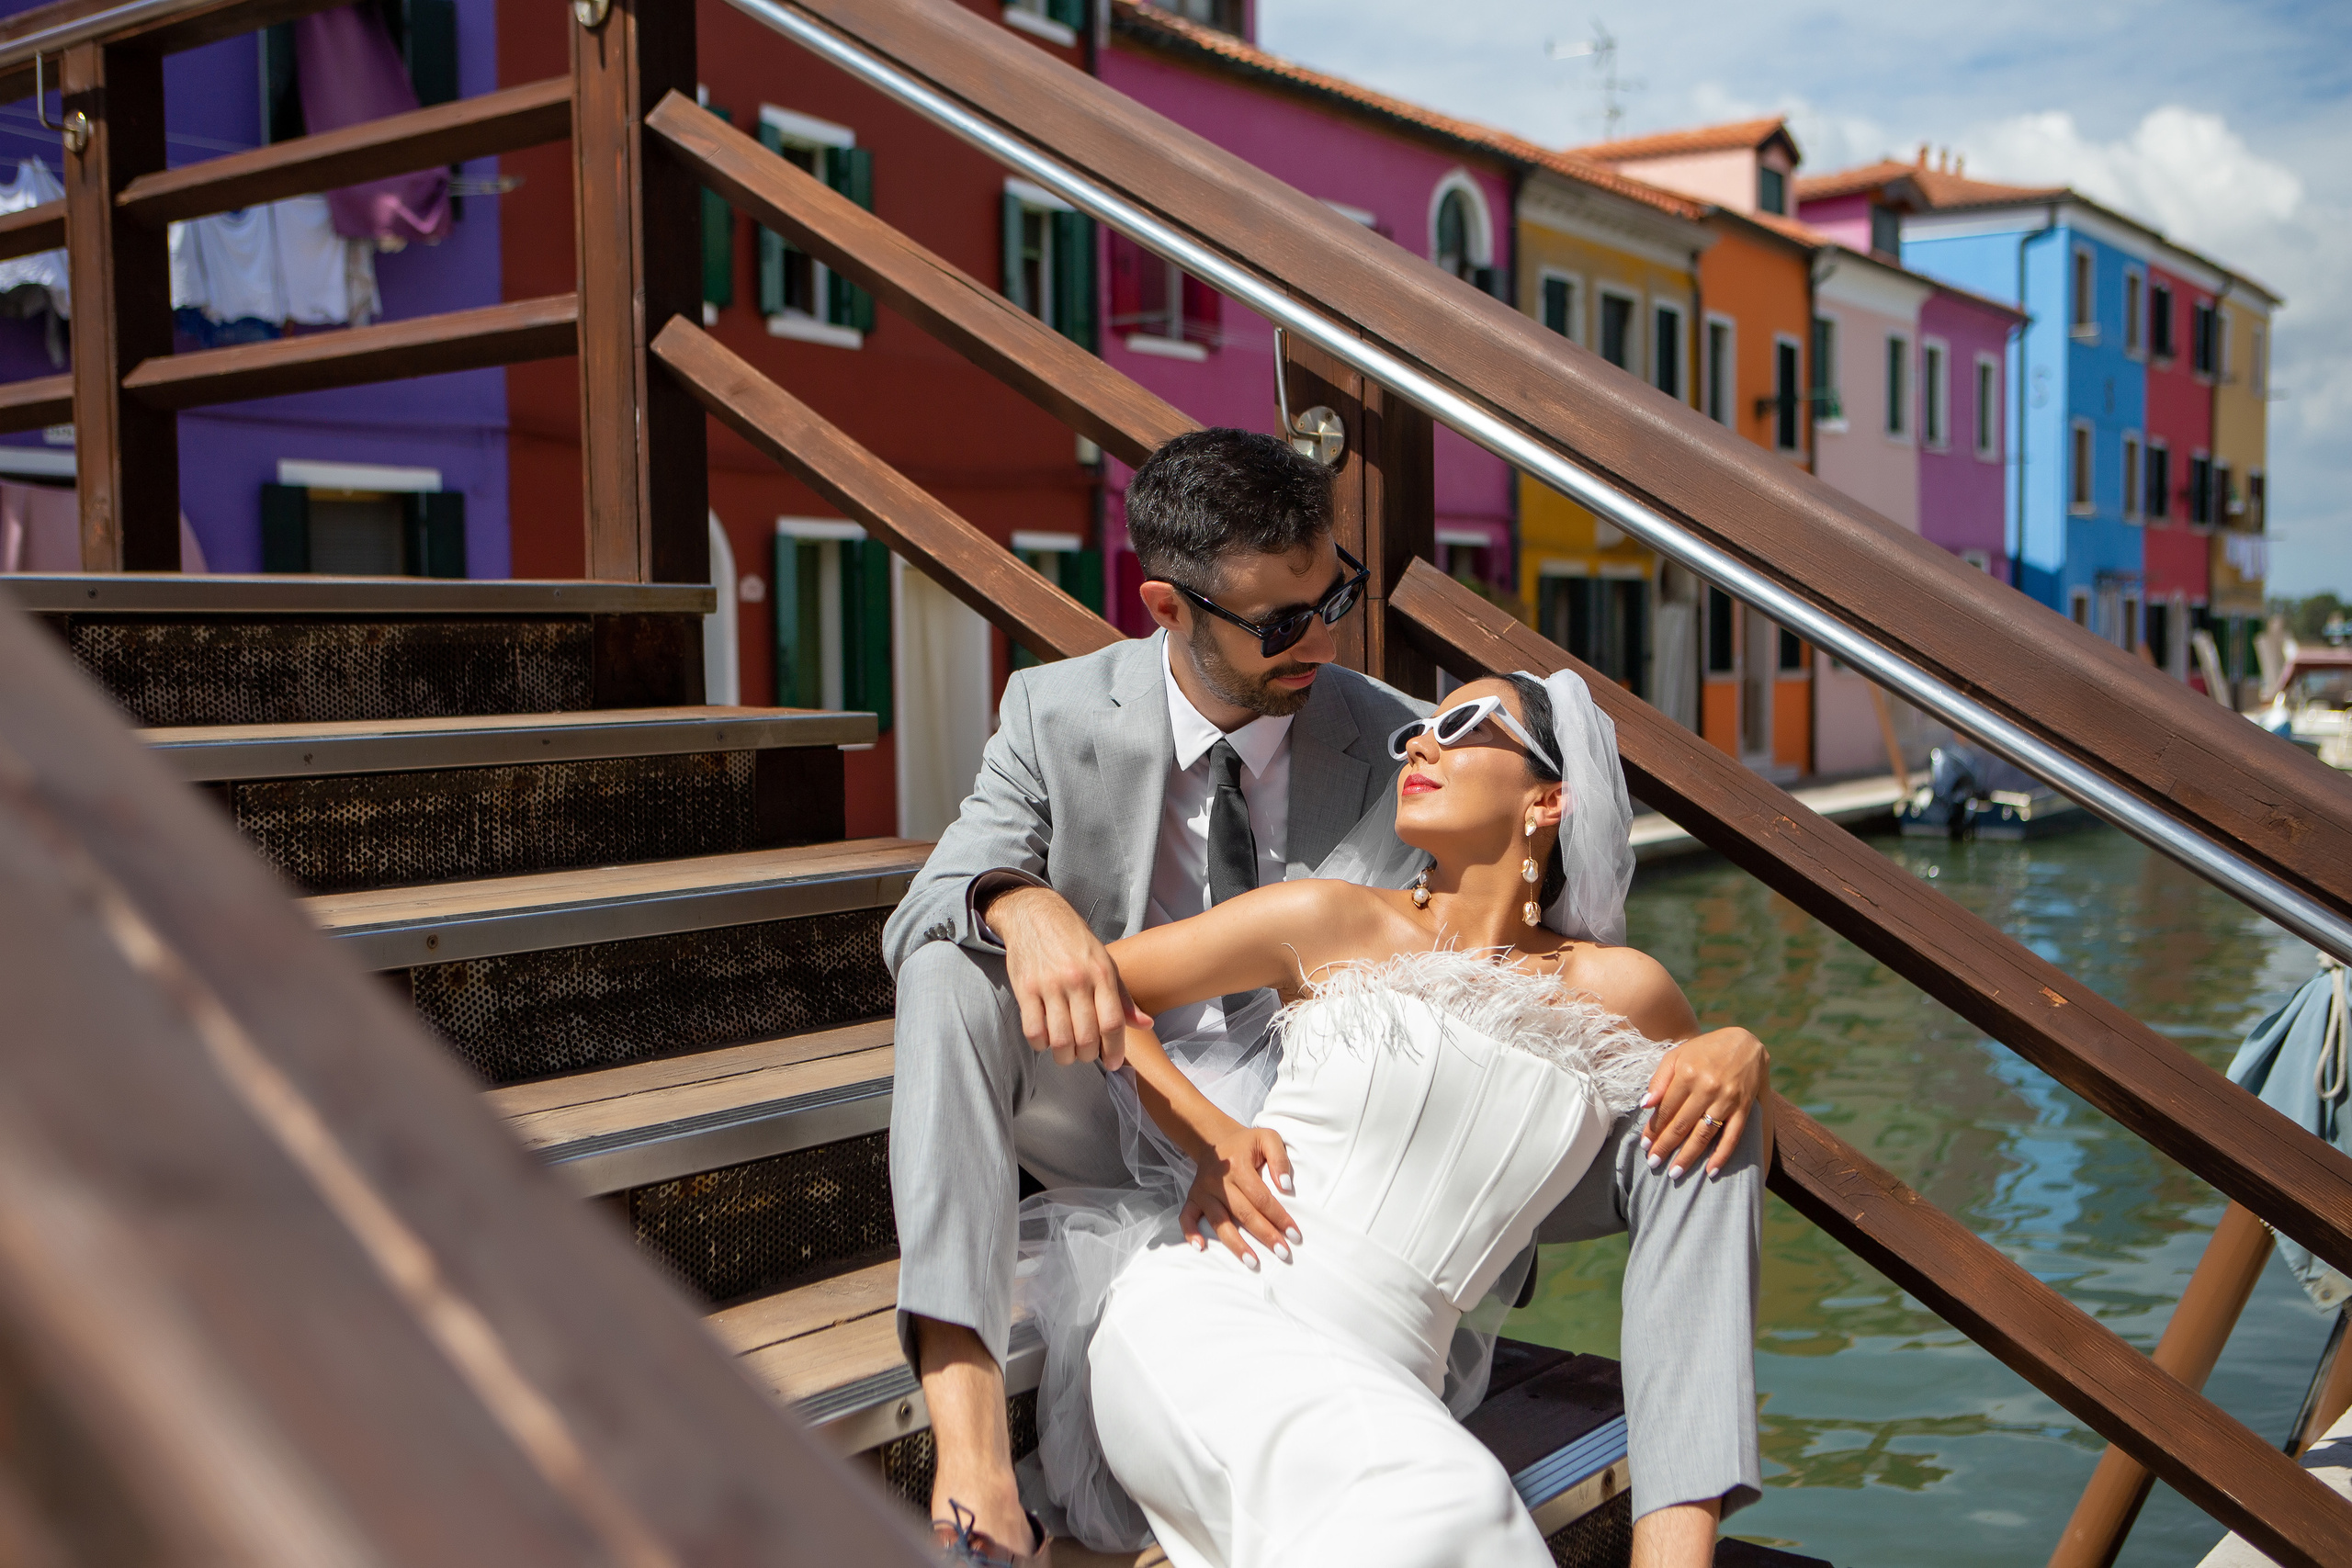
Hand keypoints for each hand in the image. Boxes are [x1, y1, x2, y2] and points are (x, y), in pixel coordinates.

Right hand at [987, 884, 1150, 1067]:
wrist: (1036, 914)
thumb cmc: (1075, 942)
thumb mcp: (1105, 963)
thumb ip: (1123, 998)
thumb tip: (1147, 1025)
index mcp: (1102, 973)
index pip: (1113, 1023)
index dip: (1115, 1050)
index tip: (1113, 1064)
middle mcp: (1077, 979)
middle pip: (1087, 1037)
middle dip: (1089, 1056)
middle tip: (1087, 1056)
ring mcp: (1049, 984)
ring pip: (1060, 1039)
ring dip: (1065, 1056)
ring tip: (1067, 1053)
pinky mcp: (1024, 988)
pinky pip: (1033, 1030)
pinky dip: (1041, 1044)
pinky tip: (1046, 1040)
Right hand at [1179, 1123, 1298, 1269]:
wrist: (1215, 1140)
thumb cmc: (1246, 1143)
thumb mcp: (1268, 1138)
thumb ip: (1280, 1159)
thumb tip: (1286, 1188)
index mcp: (1238, 1166)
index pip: (1262, 1197)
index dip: (1279, 1217)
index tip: (1294, 1234)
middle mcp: (1218, 1181)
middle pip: (1243, 1213)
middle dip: (1265, 1235)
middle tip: (1283, 1253)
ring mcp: (1203, 1191)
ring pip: (1219, 1222)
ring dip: (1236, 1244)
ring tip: (1253, 1262)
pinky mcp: (1192, 1197)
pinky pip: (1187, 1217)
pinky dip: (1190, 1233)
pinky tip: (1200, 1247)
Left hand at [1640, 1026, 1768, 1178]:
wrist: (1745, 1043)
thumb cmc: (1704, 1051)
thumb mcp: (1677, 1056)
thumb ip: (1660, 1080)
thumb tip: (1644, 1105)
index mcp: (1687, 1074)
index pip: (1666, 1109)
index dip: (1654, 1129)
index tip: (1644, 1145)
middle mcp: (1707, 1087)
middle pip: (1682, 1124)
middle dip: (1665, 1146)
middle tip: (1653, 1163)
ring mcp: (1727, 1099)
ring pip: (1704, 1134)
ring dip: (1688, 1156)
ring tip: (1675, 1173)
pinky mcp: (1744, 1108)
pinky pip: (1733, 1136)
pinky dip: (1722, 1155)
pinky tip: (1710, 1172)